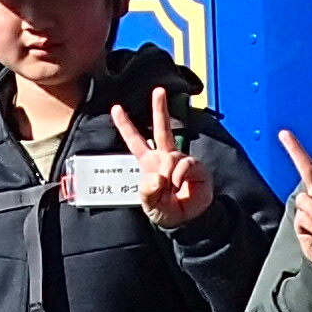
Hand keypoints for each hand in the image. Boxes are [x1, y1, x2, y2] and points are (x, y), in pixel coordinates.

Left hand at [104, 90, 213, 227]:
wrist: (188, 221)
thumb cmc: (166, 211)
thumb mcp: (150, 205)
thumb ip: (147, 191)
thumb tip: (157, 176)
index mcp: (150, 163)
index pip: (135, 141)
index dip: (125, 125)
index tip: (116, 108)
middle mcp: (165, 157)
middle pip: (161, 128)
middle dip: (160, 108)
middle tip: (158, 90)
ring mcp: (181, 161)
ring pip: (170, 157)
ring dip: (168, 175)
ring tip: (172, 191)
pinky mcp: (195, 167)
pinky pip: (184, 165)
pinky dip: (180, 177)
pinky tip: (180, 187)